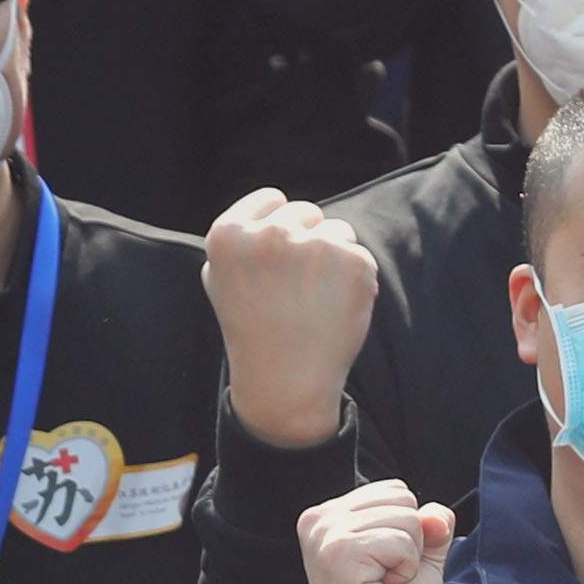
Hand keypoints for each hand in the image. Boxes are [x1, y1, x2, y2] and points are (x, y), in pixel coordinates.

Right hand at [201, 182, 378, 448]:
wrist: (286, 385)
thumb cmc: (253, 331)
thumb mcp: (222, 279)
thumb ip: (241, 238)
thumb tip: (273, 204)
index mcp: (229, 235)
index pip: (272, 199)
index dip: (279, 227)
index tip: (279, 260)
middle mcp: (269, 235)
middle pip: (307, 212)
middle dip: (307, 242)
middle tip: (296, 289)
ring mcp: (314, 248)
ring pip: (338, 231)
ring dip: (334, 259)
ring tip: (315, 301)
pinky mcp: (353, 264)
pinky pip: (360, 256)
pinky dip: (356, 281)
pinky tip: (335, 310)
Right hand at [299, 476, 451, 583]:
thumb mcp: (419, 559)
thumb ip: (432, 526)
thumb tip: (437, 513)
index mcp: (329, 515)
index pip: (395, 490)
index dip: (407, 530)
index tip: (383, 566)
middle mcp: (319, 518)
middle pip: (402, 497)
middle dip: (410, 541)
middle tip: (384, 578)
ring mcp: (325, 534)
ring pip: (406, 517)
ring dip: (408, 557)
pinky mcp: (339, 553)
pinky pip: (403, 540)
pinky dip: (405, 569)